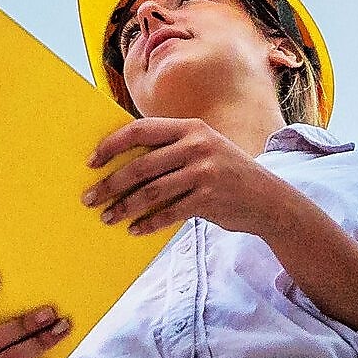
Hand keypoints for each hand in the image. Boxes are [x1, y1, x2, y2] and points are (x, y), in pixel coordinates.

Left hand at [85, 116, 299, 238]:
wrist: (268, 200)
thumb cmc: (225, 175)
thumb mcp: (203, 151)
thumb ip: (170, 152)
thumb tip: (120, 166)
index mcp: (190, 127)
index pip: (140, 130)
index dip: (111, 145)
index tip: (91, 162)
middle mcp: (197, 145)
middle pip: (141, 165)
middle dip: (110, 184)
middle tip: (89, 199)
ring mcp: (205, 171)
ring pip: (152, 191)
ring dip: (124, 207)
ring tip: (107, 218)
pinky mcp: (210, 197)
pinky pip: (169, 212)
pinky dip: (148, 223)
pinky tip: (134, 230)